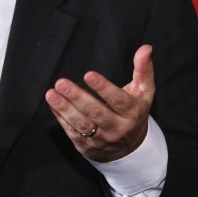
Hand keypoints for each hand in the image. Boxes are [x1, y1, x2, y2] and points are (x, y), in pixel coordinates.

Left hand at [45, 45, 154, 162]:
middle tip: (62, 83)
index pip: (118, 100)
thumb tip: (145, 48)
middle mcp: (118, 128)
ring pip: (82, 124)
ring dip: (65, 108)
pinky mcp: (87, 147)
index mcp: (132, 112)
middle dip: (78, 97)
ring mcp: (102, 139)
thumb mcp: (144, 91)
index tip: (88, 75)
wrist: (129, 148)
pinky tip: (53, 104)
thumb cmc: (135, 111)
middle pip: (96, 112)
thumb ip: (143, 69)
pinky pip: (72, 132)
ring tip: (52, 94)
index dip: (103, 88)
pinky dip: (61, 118)